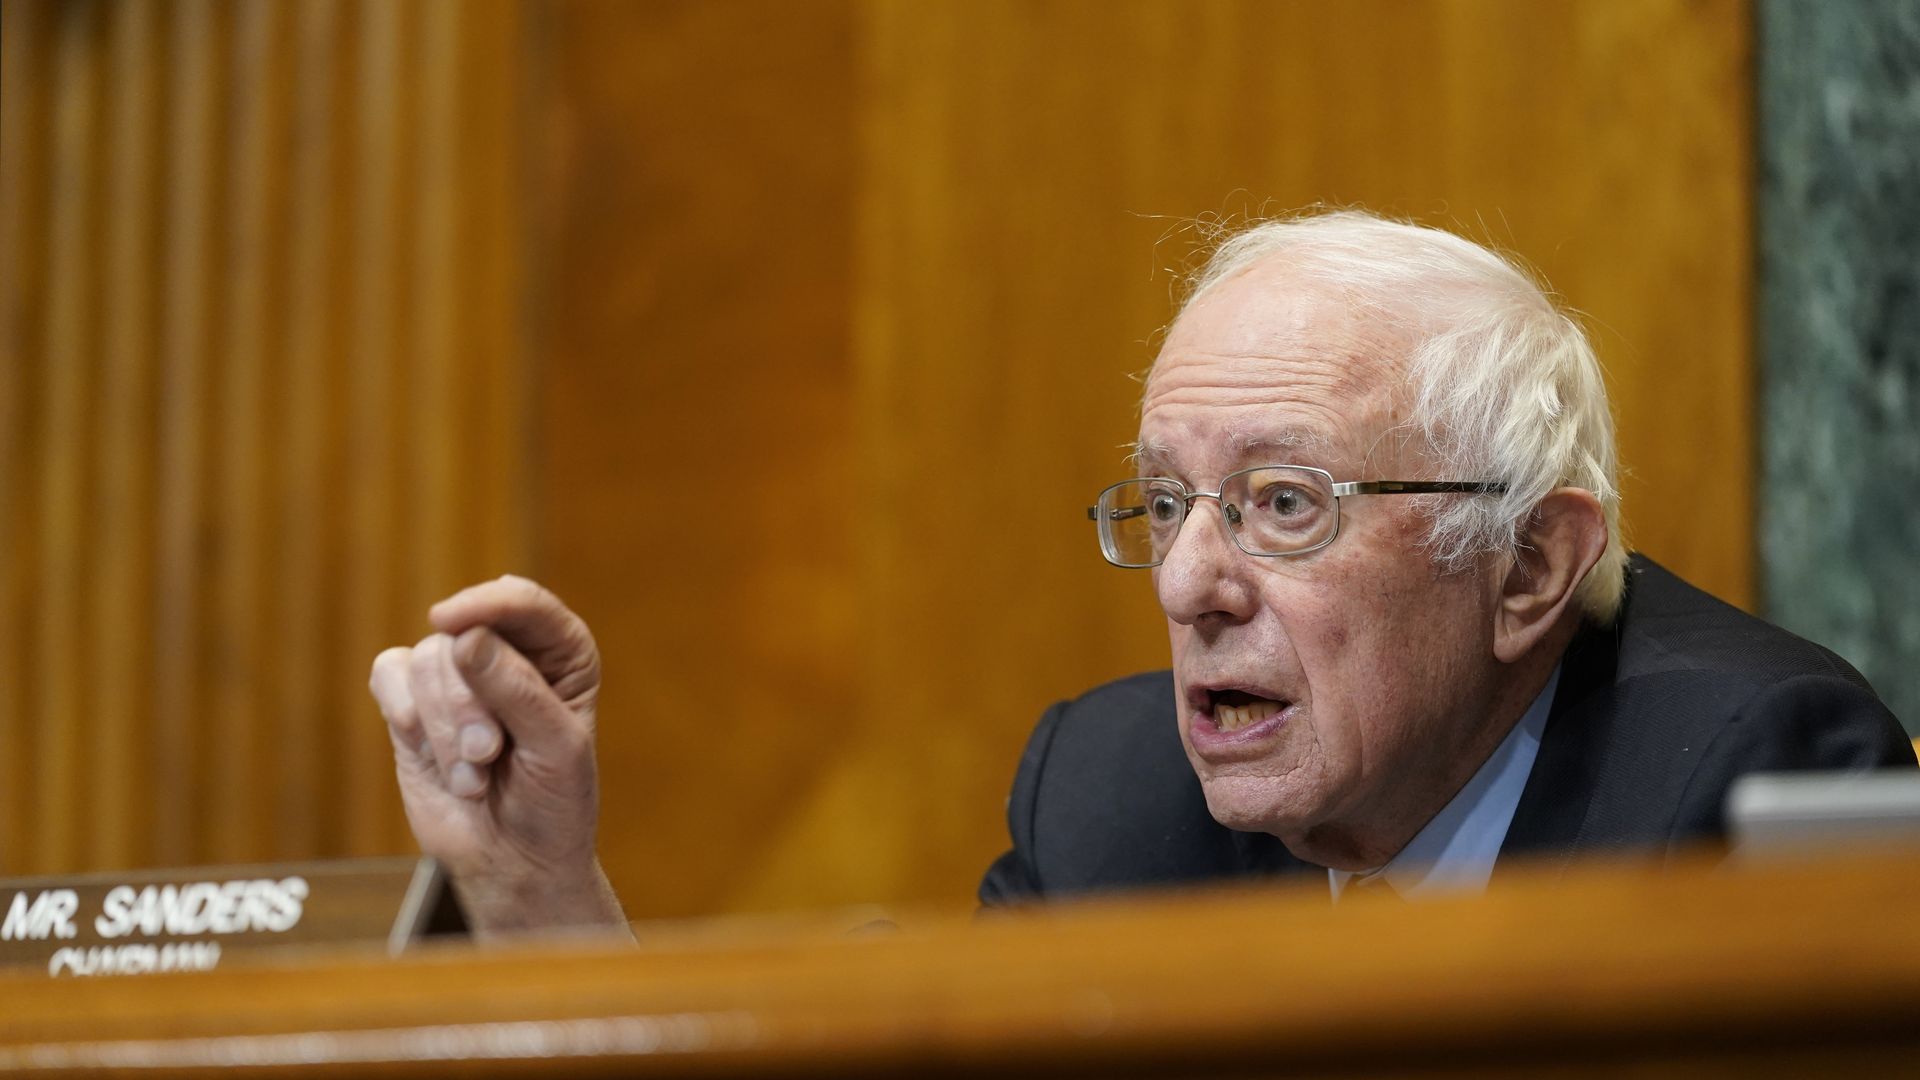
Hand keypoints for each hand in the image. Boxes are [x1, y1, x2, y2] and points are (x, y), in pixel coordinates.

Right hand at [368, 576, 626, 937]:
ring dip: (444, 729)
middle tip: (488, 755)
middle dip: (467, 705)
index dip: (487, 604)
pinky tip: (431, 755)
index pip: (524, 601)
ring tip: (473, 774)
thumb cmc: (552, 803)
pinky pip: (389, 674)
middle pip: (464, 637)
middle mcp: (510, 651)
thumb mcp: (555, 749)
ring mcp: (458, 674)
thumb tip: (468, 637)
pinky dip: (406, 715)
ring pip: (425, 659)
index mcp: (562, 651)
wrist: (512, 861)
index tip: (448, 621)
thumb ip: (518, 691)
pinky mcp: (414, 701)